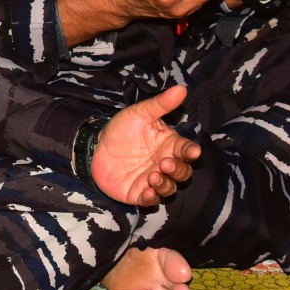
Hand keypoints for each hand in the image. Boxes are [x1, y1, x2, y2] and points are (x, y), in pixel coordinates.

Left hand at [90, 86, 200, 205]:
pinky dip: (152, 198)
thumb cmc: (123, 128)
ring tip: (154, 176)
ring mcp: (153, 180)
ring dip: (166, 184)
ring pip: (170, 188)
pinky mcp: (139, 193)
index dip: (191, 152)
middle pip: (183, 172)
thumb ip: (161, 104)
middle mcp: (164, 164)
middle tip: (165, 163)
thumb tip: (182, 89)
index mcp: (168, 145)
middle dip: (178, 169)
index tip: (193, 151)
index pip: (186, 150)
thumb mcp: (140, 113)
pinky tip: (148, 192)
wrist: (96, 145)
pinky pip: (152, 200)